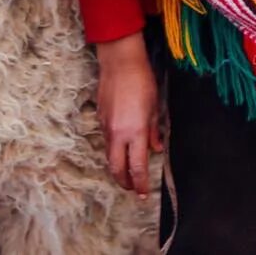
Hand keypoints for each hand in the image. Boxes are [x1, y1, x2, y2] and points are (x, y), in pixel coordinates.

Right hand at [94, 32, 158, 194]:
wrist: (119, 62)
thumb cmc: (142, 81)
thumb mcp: (154, 107)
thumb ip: (154, 131)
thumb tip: (156, 148)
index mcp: (135, 132)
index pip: (136, 168)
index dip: (140, 184)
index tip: (144, 193)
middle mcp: (118, 133)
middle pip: (117, 168)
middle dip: (125, 182)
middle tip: (133, 189)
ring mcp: (106, 126)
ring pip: (109, 155)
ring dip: (118, 167)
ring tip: (128, 172)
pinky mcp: (100, 118)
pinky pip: (106, 140)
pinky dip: (114, 149)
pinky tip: (121, 147)